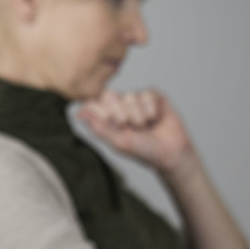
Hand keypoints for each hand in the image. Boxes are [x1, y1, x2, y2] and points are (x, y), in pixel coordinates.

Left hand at [77, 89, 200, 183]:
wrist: (171, 154)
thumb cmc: (143, 151)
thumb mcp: (118, 142)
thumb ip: (98, 127)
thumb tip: (78, 114)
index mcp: (107, 115)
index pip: (94, 101)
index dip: (102, 111)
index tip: (113, 124)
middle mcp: (120, 104)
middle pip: (110, 95)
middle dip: (120, 114)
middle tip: (130, 128)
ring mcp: (136, 99)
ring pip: (130, 96)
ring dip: (138, 116)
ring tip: (145, 126)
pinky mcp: (154, 96)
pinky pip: (147, 94)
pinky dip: (151, 110)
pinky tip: (156, 119)